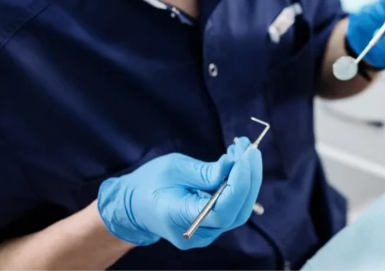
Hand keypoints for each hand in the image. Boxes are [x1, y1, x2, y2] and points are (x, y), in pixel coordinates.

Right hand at [97, 137, 261, 248]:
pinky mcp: (212, 227)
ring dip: (247, 178)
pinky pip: (233, 207)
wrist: (135, 205)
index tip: (243, 156)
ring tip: (243, 150)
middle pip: (237, 212)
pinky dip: (240, 184)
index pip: (222, 210)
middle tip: (249, 149)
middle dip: (249, 177)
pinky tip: (237, 163)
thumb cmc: (150, 183)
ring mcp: (205, 234)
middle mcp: (196, 233)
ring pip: (239, 210)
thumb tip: (233, 164)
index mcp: (179, 218)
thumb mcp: (173, 168)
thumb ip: (204, 172)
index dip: (239, 184)